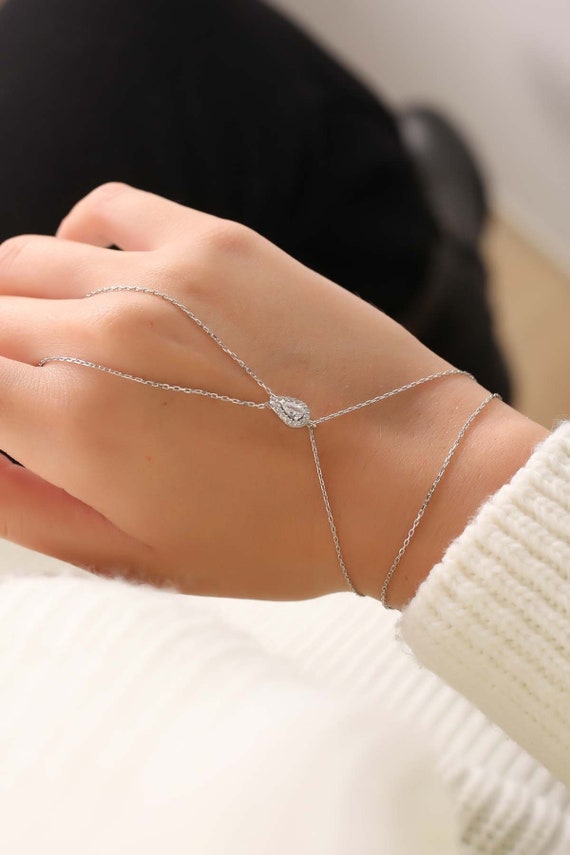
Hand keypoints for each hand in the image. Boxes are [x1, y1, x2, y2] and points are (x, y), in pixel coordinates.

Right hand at [0, 184, 545, 602]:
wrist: (402, 477)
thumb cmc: (277, 536)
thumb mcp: (137, 556)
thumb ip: (26, 508)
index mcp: (78, 423)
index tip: (10, 411)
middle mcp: (106, 333)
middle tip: (33, 392)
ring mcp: (164, 275)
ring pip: (24, 260)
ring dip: (19, 301)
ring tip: (54, 340)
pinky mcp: (217, 242)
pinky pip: (108, 208)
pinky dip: (78, 237)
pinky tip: (98, 275)